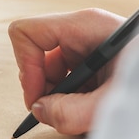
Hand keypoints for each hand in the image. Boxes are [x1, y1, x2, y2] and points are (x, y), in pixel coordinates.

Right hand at [8, 9, 123, 134]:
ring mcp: (88, 46)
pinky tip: (91, 108)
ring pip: (49, 70)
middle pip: (36, 54)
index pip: (26, 33)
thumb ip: (70, 112)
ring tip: (82, 111)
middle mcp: (82, 31)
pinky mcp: (96, 61)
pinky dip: (71, 97)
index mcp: (84, 26)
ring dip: (58, 96)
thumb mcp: (112, 103)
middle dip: (42, 87)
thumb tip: (41, 112)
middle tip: (58, 110)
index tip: (39, 95)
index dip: (26, 66)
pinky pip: (66, 78)